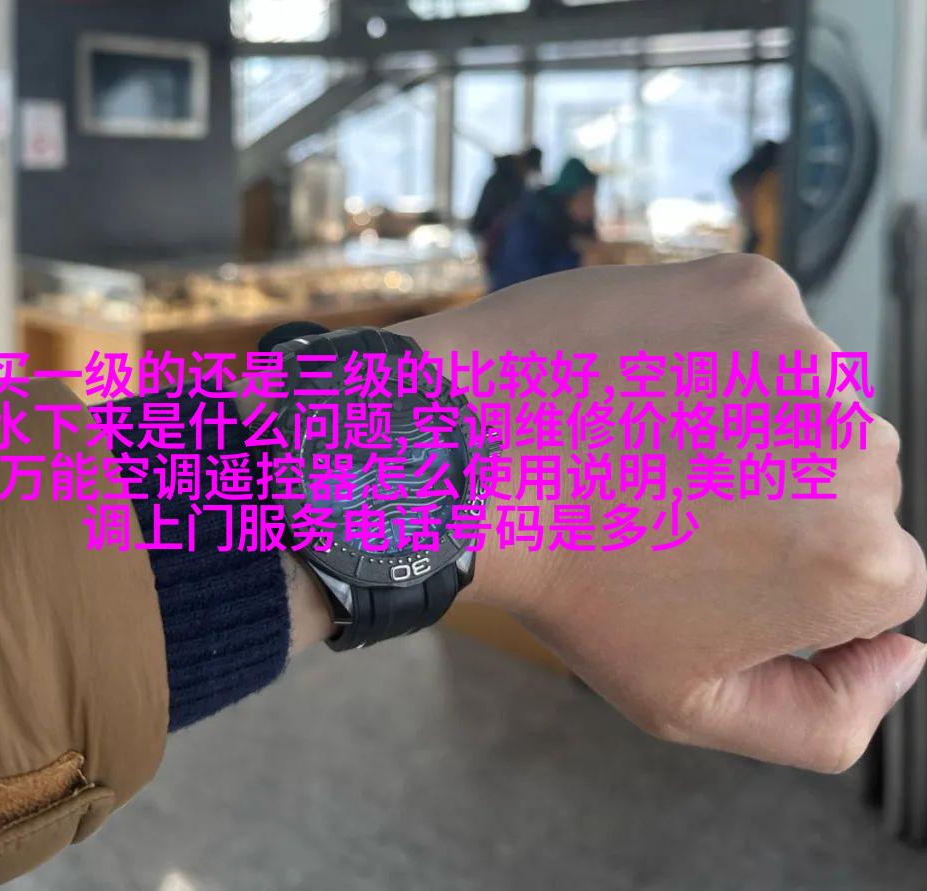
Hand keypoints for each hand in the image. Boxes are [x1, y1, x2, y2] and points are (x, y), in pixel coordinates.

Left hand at [394, 254, 926, 772]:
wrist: (468, 460)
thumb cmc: (570, 582)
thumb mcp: (689, 704)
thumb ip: (825, 719)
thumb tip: (904, 660)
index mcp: (860, 562)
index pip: (873, 578)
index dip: (783, 577)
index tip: (706, 562)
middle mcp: (859, 449)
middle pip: (849, 483)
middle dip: (778, 499)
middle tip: (671, 505)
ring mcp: (806, 356)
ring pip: (807, 404)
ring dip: (749, 422)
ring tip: (651, 443)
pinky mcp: (752, 287)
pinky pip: (760, 334)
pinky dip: (716, 356)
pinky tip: (644, 385)